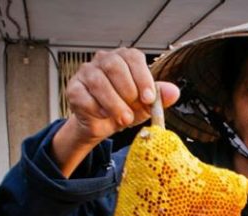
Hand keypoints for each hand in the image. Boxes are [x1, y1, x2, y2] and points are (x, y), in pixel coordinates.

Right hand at [52, 48, 179, 176]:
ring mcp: (86, 72)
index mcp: (125, 58)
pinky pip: (83, 96)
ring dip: (114, 104)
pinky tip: (104, 116)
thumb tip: (174, 92)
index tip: (148, 99)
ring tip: (124, 119)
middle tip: (133, 112)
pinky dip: (96, 109)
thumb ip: (159, 97)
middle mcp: (104, 60)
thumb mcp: (146, 105)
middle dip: (127, 92)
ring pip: (98, 82)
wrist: (103, 125)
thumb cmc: (126, 108)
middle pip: (114, 66)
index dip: (142, 78)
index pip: (133, 58)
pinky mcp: (73, 88)